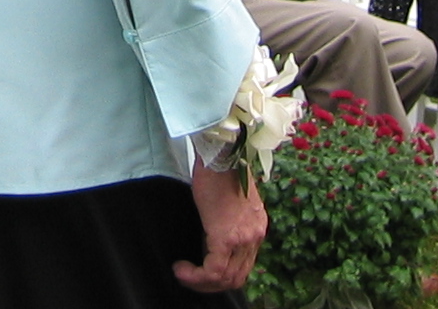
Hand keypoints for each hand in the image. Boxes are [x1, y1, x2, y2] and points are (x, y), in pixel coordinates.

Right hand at [175, 158, 264, 292]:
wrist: (220, 154)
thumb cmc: (218, 170)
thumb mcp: (228, 201)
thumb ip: (226, 222)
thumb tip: (208, 239)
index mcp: (256, 227)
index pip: (243, 265)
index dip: (220, 274)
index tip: (198, 267)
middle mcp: (255, 236)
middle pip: (237, 277)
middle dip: (210, 284)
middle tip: (189, 277)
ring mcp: (244, 238)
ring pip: (226, 278)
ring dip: (201, 282)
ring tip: (183, 274)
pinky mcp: (227, 237)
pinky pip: (214, 271)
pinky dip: (195, 275)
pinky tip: (181, 268)